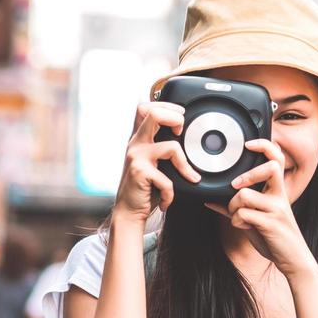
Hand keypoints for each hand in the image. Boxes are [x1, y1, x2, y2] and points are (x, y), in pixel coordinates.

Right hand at [111, 102, 201, 224]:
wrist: (128, 211)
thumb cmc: (144, 187)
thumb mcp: (151, 162)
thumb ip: (161, 147)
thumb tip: (183, 134)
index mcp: (139, 138)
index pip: (146, 107)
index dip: (166, 106)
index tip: (179, 119)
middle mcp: (135, 143)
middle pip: (153, 113)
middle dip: (176, 118)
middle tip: (181, 134)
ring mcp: (136, 157)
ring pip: (171, 146)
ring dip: (185, 165)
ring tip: (189, 177)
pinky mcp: (140, 173)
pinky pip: (167, 179)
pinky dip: (170, 193)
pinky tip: (166, 199)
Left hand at [205, 139, 315, 278]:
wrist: (293, 258)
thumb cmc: (275, 237)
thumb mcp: (256, 219)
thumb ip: (236, 208)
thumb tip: (212, 200)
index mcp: (278, 191)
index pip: (276, 159)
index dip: (264, 146)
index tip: (248, 144)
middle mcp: (279, 196)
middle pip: (270, 168)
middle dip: (248, 175)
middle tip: (236, 186)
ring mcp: (276, 209)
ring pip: (244, 195)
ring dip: (233, 205)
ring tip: (236, 215)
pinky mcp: (270, 224)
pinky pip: (242, 215)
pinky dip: (236, 221)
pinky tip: (242, 226)